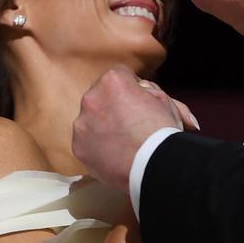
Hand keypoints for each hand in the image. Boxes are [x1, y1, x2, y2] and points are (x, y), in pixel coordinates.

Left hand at [73, 66, 199, 190]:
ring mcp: (82, 124)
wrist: (154, 166)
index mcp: (112, 81)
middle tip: (133, 124)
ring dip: (104, 127)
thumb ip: (148, 91)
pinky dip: (99, 147)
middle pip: (102, 97)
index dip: (134, 89)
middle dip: (115, 107)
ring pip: (92, 120)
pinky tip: (116, 155)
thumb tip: (142, 89)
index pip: (120, 76)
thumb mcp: (164, 101)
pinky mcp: (79, 147)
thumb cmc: (163, 132)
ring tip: (125, 143)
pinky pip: (87, 142)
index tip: (141, 103)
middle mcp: (91, 98)